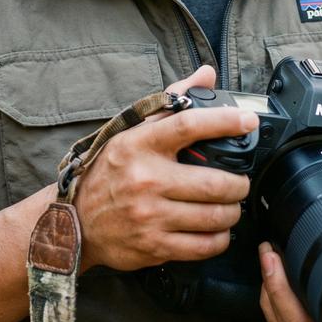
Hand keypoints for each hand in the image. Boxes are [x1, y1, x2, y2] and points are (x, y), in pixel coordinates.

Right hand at [75, 65, 253, 272]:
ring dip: (232, 212)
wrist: (75, 221)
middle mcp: (145, 179)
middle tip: (241, 183)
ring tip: (231, 206)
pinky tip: (218, 229)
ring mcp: (149, 216)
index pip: (188, 125)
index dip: (224, 122)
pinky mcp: (153, 245)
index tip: (247, 121)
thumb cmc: (110, 172)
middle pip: (213, 182)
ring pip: (213, 216)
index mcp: (140, 145)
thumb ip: (171, 102)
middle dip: (239, 184)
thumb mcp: (133, 132)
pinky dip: (220, 238)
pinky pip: (203, 246)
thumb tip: (206, 74)